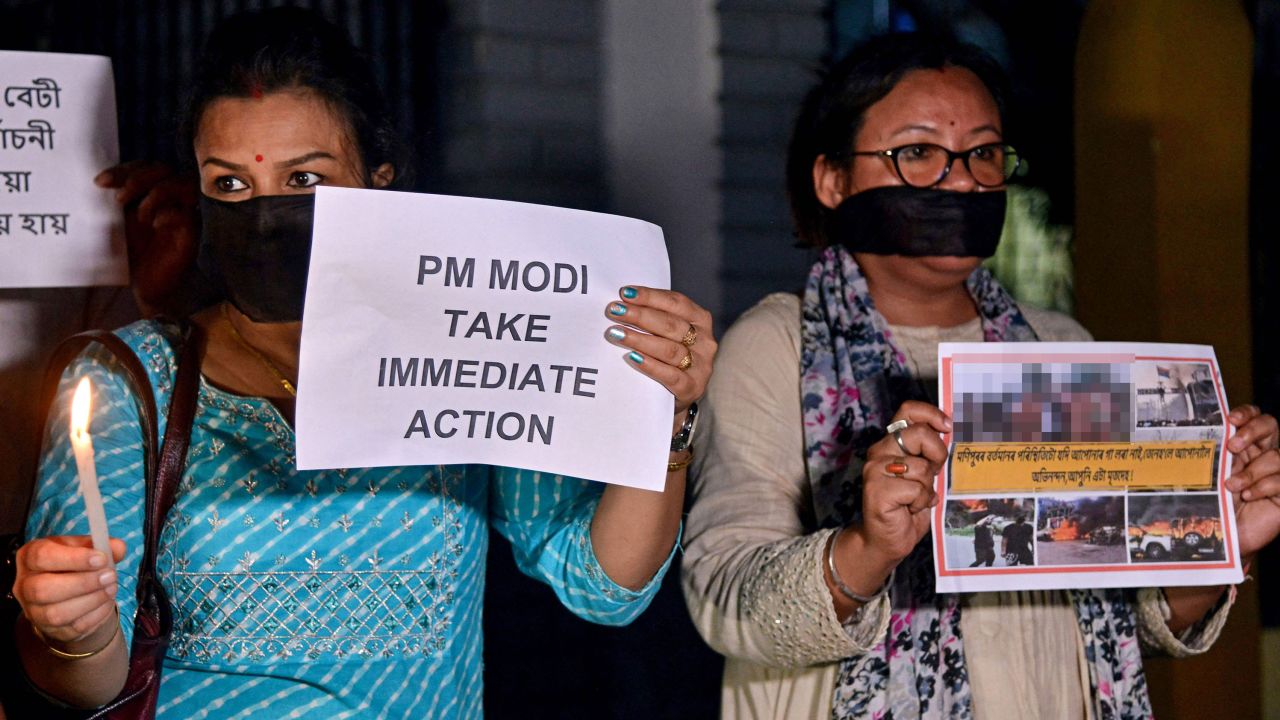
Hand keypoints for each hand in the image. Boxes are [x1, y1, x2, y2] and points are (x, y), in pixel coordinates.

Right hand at [13, 536, 125, 651]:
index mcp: (30, 557)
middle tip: (110, 576)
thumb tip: (118, 548)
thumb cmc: (76, 564)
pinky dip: (95, 615)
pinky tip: (107, 602)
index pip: (42, 557)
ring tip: (111, 588)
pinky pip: (72, 628)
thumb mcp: (85, 548)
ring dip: (91, 601)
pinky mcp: (50, 630)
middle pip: (43, 589)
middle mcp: (25, 585)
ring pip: (56, 614)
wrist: (73, 593)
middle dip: (82, 583)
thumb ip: (102, 545)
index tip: (101, 558)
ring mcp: (34, 611)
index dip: (73, 558)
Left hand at [95, 161, 198, 312]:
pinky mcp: (194, 228)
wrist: (146, 288)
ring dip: (156, 190)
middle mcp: (170, 198)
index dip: (123, 169)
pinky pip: (188, 209)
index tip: (99, 183)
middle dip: (137, 177)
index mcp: (150, 193)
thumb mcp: (118, 224)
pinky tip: (153, 222)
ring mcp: (186, 211)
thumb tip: (97, 182)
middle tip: (118, 199)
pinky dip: (168, 210)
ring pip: (183, 181)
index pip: (143, 167)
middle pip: (162, 168)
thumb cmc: (133, 257)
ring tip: (137, 212)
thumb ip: (115, 202)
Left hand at [603, 286, 715, 430]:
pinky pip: (671, 376)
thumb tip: (623, 302)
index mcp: (701, 320)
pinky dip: (650, 365)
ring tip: (616, 333)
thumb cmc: (667, 357)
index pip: (676, 303)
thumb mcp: (667, 333)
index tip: (625, 293)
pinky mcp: (692, 388)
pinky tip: (632, 358)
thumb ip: (654, 317)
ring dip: (640, 339)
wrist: (674, 397)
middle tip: (614, 311)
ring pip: (670, 349)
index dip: (650, 297)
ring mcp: (701, 366)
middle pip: (671, 325)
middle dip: (640, 316)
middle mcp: (705, 342)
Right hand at [853, 401, 951, 562]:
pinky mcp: (877, 490)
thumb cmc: (907, 508)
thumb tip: (951, 432)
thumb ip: (929, 454)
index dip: (931, 413)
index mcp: (890, 444)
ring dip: (926, 487)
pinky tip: (908, 509)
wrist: (886, 540)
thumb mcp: (924, 474)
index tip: (947, 427)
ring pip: (920, 467)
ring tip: (914, 499)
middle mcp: (879, 452)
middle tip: (932, 473)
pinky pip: (916, 489)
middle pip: (918, 434)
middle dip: (936, 454)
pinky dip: (920, 502)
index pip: (907, 411)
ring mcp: (875, 470)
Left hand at [1225, 405, 1279, 557]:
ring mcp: (1276, 474)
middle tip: (1233, 446)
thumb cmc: (1215, 504)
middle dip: (1252, 431)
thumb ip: (1214, 454)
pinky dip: (1262, 486)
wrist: (1223, 534)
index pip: (1254, 418)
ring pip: (1275, 457)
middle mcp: (1263, 456)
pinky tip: (1248, 495)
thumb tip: (1206, 431)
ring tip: (1232, 486)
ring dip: (1251, 471)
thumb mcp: (1211, 475)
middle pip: (1271, 426)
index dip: (1247, 413)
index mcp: (1246, 447)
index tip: (1230, 419)